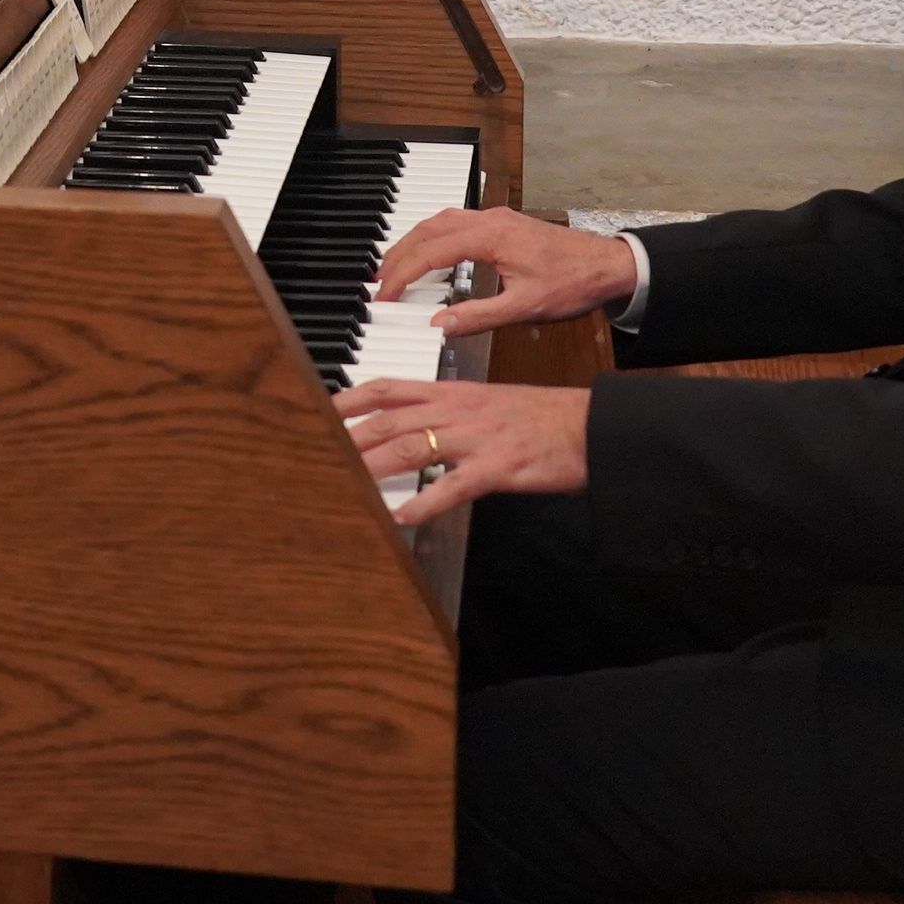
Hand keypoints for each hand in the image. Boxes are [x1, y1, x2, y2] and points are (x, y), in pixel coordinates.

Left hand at [334, 376, 589, 525]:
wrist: (591, 426)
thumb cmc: (541, 418)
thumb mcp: (487, 403)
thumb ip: (448, 413)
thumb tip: (412, 428)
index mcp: (454, 392)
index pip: (389, 387)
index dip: (349, 398)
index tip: (317, 409)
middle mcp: (458, 410)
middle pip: (389, 418)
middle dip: (347, 435)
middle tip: (312, 451)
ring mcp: (477, 437)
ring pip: (412, 446)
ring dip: (372, 466)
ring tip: (342, 482)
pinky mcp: (499, 466)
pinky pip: (454, 485)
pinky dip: (425, 501)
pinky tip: (402, 516)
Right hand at [376, 206, 639, 337]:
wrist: (610, 266)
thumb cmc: (573, 283)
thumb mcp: (524, 308)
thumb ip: (478, 316)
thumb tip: (440, 324)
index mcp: (491, 237)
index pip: (431, 253)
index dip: (403, 275)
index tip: (385, 295)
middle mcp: (490, 220)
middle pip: (428, 230)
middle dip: (398, 255)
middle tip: (379, 281)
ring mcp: (497, 218)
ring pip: (440, 220)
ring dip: (414, 241)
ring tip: (395, 265)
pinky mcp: (504, 223)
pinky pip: (456, 221)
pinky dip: (434, 235)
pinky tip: (432, 252)